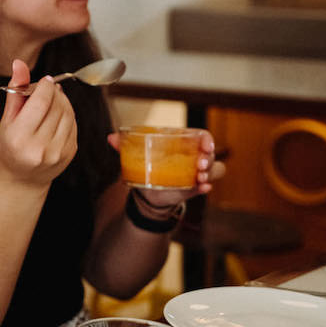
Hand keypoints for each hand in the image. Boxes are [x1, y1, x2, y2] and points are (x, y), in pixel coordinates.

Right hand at [0, 59, 76, 187]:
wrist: (22, 179)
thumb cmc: (10, 146)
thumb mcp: (7, 119)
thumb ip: (16, 91)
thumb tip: (19, 63)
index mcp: (19, 137)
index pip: (41, 102)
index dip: (46, 86)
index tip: (46, 81)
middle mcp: (39, 147)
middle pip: (56, 106)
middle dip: (55, 93)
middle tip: (48, 89)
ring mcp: (57, 152)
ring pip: (68, 114)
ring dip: (63, 102)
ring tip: (52, 101)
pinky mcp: (69, 154)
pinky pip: (74, 125)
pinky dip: (68, 115)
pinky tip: (58, 116)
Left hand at [107, 129, 223, 208]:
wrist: (148, 190)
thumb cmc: (148, 165)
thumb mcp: (137, 155)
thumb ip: (125, 146)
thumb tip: (110, 137)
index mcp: (183, 144)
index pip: (202, 136)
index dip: (207, 139)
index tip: (205, 145)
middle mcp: (194, 157)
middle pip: (210, 153)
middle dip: (208, 158)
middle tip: (199, 163)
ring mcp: (196, 173)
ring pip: (215, 169)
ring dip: (210, 172)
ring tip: (200, 176)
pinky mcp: (195, 188)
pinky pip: (206, 186)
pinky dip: (205, 187)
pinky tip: (202, 188)